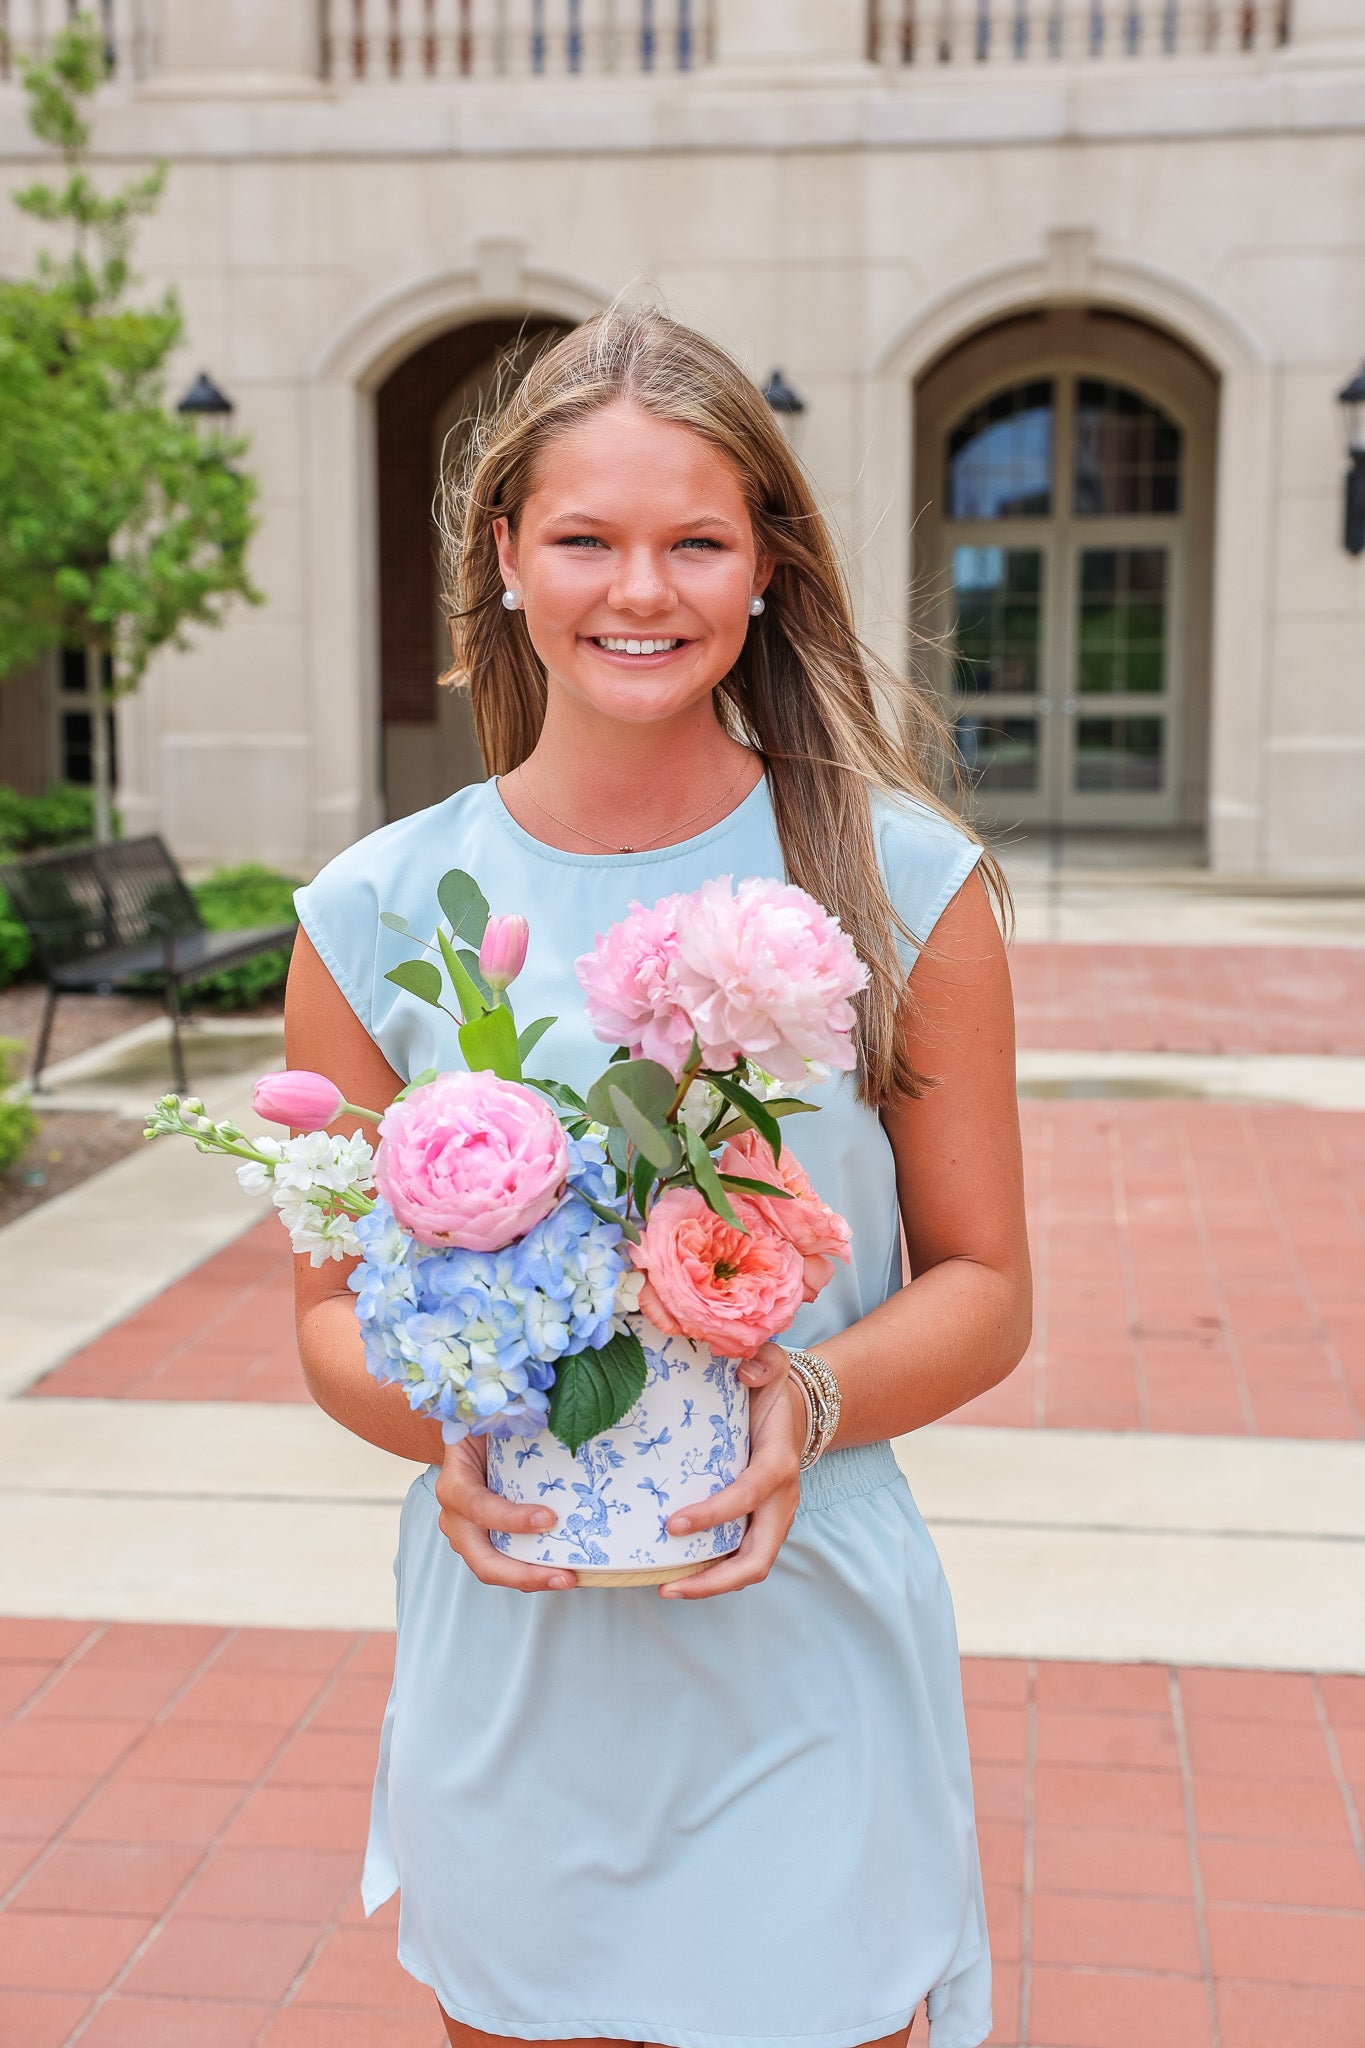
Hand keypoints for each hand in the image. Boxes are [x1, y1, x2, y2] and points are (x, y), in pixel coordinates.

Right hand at [434, 1432, 576, 1592]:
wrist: (469, 1436)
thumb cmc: (483, 1426)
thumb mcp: (492, 1418)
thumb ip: (515, 1417)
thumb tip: (560, 1403)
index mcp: (454, 1485)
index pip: (477, 1508)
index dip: (510, 1519)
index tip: (550, 1518)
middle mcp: (456, 1517)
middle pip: (482, 1561)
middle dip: (523, 1574)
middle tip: (565, 1576)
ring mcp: (468, 1535)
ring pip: (494, 1569)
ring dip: (531, 1578)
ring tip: (568, 1577)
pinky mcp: (485, 1541)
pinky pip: (506, 1562)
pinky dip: (532, 1569)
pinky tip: (562, 1567)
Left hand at [659, 1341, 803, 1599]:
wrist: (799, 1409)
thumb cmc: (774, 1390)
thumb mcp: (772, 1366)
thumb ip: (763, 1361)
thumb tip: (744, 1370)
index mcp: (777, 1464)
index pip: (748, 1496)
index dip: (714, 1514)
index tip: (672, 1524)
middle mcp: (781, 1500)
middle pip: (759, 1558)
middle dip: (715, 1580)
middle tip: (667, 1585)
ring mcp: (774, 1519)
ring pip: (751, 1568)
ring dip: (711, 1585)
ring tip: (666, 1587)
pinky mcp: (762, 1526)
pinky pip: (741, 1559)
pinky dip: (713, 1573)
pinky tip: (677, 1573)